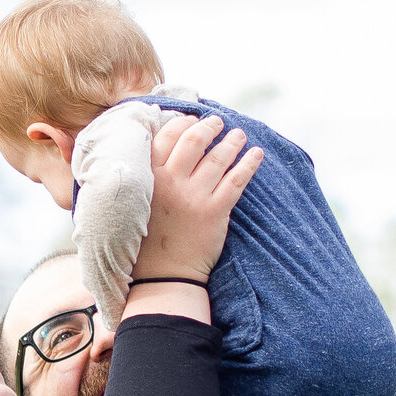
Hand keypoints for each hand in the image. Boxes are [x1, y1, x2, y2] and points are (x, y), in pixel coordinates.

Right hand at [129, 113, 262, 286]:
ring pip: (218, 157)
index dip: (182, 123)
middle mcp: (170, 182)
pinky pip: (237, 180)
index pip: (167, 136)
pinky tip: (257, 154)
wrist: (165, 275)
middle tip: (218, 122)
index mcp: (149, 177)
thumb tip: (165, 146)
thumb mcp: (138, 202)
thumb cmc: (149, 239)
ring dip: (232, 141)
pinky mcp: (214, 212)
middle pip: (194, 140)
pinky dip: (249, 164)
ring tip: (239, 135)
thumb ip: (149, 175)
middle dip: (209, 127)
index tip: (192, 120)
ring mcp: (193, 197)